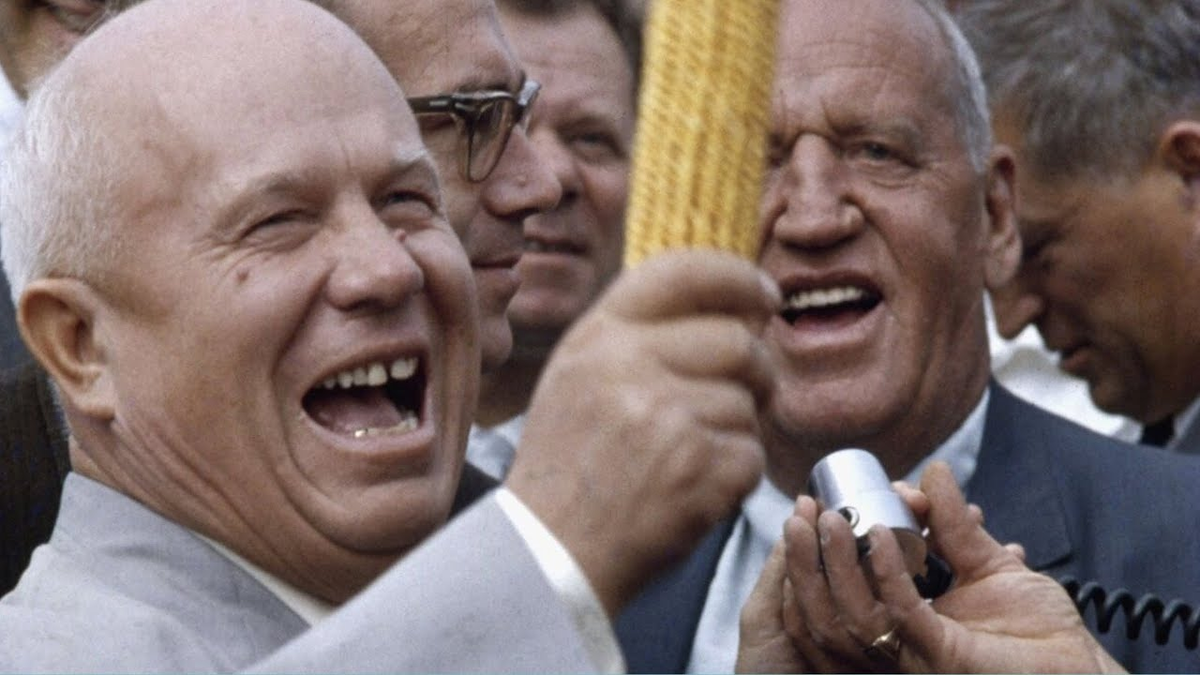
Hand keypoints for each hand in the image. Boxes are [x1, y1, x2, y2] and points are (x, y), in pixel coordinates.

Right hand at [506, 249, 779, 615]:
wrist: (549, 554)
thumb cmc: (569, 467)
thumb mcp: (577, 376)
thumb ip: (639, 335)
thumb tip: (735, 309)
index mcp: (597, 336)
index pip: (684, 271)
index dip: (738, 279)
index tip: (765, 298)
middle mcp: (629, 365)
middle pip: (738, 340)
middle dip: (757, 369)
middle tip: (750, 392)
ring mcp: (666, 417)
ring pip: (749, 401)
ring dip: (737, 429)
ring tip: (691, 456)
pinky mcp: (699, 469)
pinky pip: (751, 454)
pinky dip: (735, 476)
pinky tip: (693, 489)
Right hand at [769, 462, 1124, 672]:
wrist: (1083, 669)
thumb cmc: (1042, 632)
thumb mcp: (990, 563)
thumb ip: (955, 523)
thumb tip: (931, 471)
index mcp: (902, 624)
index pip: (841, 590)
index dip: (822, 550)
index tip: (823, 503)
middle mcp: (900, 642)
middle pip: (828, 606)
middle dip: (805, 560)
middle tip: (806, 509)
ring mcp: (916, 652)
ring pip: (850, 613)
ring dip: (833, 563)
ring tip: (829, 518)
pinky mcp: (939, 655)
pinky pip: (899, 613)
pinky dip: (885, 571)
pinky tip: (880, 535)